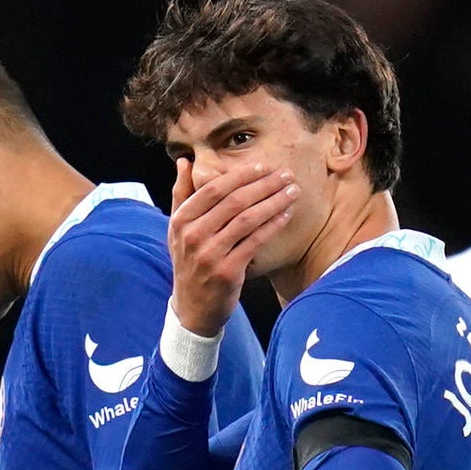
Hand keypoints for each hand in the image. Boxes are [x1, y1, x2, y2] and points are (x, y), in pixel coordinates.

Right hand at [167, 154, 296, 336]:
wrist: (192, 308)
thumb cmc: (189, 263)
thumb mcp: (177, 230)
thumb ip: (181, 194)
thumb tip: (184, 161)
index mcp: (181, 221)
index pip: (214, 189)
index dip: (241, 175)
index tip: (263, 166)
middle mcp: (193, 236)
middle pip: (234, 201)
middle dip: (264, 184)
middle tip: (286, 174)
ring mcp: (209, 255)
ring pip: (247, 219)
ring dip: (274, 202)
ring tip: (292, 191)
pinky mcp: (227, 272)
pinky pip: (255, 242)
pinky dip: (272, 225)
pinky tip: (286, 214)